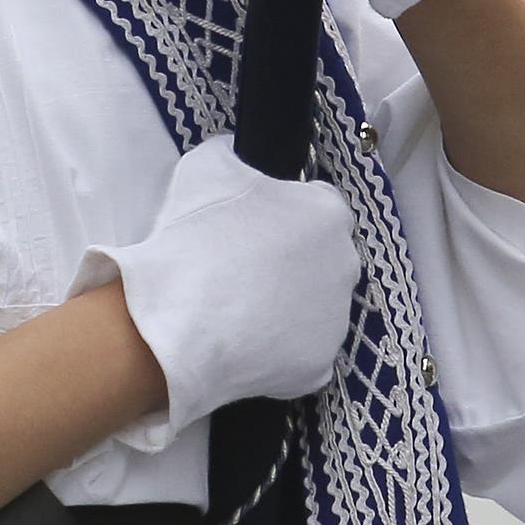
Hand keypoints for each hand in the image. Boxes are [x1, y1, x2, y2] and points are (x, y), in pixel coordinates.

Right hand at [83, 138, 359, 433]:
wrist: (179, 322)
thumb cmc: (196, 237)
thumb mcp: (206, 167)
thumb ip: (233, 156)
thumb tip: (236, 158)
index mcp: (327, 214)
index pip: (318, 204)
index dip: (284, 212)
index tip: (253, 225)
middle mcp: (346, 266)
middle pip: (323, 258)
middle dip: (292, 261)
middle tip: (243, 267)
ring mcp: (336, 322)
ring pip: (315, 308)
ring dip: (287, 306)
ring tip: (236, 309)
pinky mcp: (320, 368)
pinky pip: (302, 353)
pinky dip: (278, 350)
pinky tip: (241, 342)